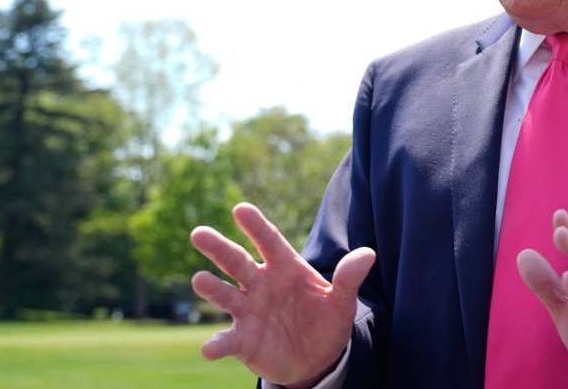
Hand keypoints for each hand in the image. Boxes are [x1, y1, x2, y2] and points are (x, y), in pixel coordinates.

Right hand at [189, 202, 374, 387]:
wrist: (317, 359)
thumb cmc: (326, 320)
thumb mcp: (342, 301)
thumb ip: (349, 278)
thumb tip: (369, 253)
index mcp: (285, 268)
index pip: (270, 242)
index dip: (256, 226)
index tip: (240, 208)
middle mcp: (261, 284)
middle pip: (237, 262)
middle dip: (218, 248)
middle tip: (198, 233)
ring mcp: (248, 311)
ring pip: (226, 295)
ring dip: (212, 288)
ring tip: (200, 279)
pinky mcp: (242, 339)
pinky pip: (227, 341)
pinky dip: (217, 344)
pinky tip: (210, 349)